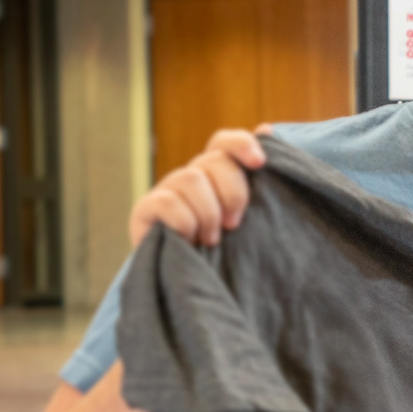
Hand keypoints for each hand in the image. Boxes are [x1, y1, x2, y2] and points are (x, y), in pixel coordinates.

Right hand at [127, 128, 268, 247]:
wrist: (184, 282)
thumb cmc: (223, 250)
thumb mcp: (246, 217)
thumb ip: (257, 180)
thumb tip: (266, 128)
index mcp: (215, 174)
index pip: (224, 142)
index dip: (241, 144)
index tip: (259, 163)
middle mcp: (191, 177)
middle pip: (213, 160)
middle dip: (232, 192)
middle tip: (235, 224)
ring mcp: (167, 190)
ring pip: (191, 179)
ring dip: (208, 212)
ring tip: (212, 239)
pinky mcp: (146, 210)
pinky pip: (167, 202)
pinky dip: (184, 222)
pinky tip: (189, 240)